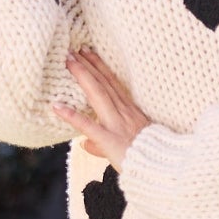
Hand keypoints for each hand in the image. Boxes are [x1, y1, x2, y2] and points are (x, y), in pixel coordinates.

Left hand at [54, 48, 148, 170]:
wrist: (162, 169)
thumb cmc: (148, 159)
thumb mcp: (129, 146)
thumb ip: (103, 144)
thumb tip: (85, 144)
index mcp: (130, 112)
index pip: (113, 84)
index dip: (100, 67)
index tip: (88, 52)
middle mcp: (124, 113)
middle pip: (104, 84)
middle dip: (88, 65)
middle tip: (73, 49)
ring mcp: (116, 125)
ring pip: (97, 95)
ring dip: (83, 76)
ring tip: (68, 62)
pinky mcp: (109, 140)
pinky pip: (88, 126)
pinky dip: (72, 116)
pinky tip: (56, 107)